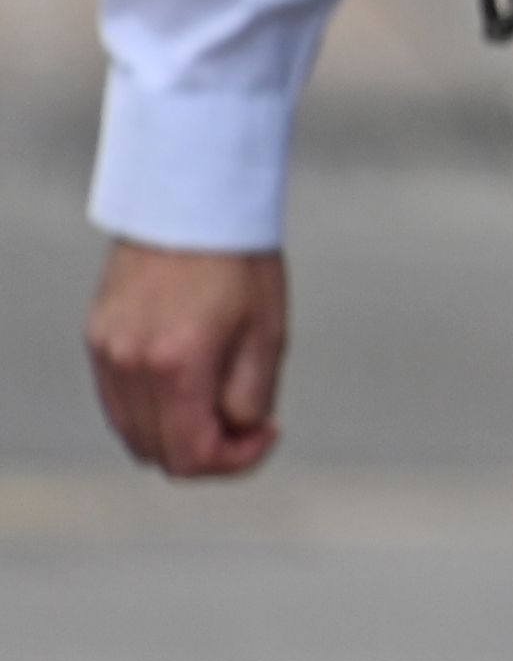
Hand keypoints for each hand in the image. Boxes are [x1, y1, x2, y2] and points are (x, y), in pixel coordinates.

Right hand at [88, 242, 288, 478]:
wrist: (193, 200)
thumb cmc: (241, 262)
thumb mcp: (268, 332)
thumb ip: (250, 397)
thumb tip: (238, 434)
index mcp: (177, 365)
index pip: (191, 455)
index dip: (236, 461)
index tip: (268, 432)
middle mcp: (129, 365)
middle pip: (158, 453)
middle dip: (209, 451)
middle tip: (250, 421)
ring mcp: (105, 352)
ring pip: (133, 431)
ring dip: (176, 432)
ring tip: (221, 396)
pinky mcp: (96, 337)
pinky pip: (118, 400)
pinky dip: (152, 408)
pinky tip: (189, 380)